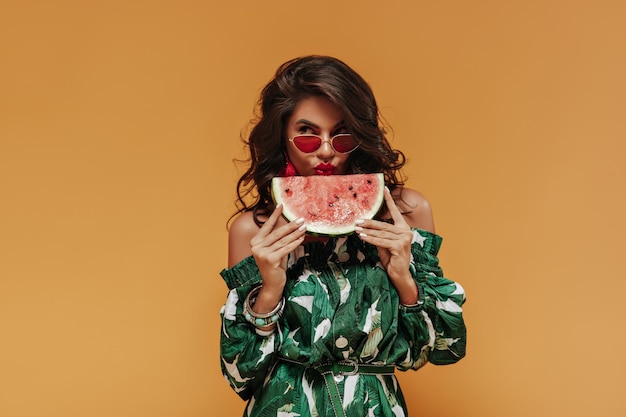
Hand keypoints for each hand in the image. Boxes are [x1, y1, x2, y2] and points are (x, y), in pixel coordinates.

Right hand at [249, 205, 305, 305]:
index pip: (266, 226)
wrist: (272, 284)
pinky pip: (285, 249)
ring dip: (295, 234)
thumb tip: (289, 224)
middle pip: (277, 233)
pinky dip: (294, 243)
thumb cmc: (275, 265)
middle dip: (290, 225)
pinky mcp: (270, 259)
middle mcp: (256, 246)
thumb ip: (278, 238)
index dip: (274, 215)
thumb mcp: (275, 249)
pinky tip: (301, 238)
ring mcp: (262, 253)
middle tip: (300, 219)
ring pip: (283, 241)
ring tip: (304, 227)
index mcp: (255, 241)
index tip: (281, 205)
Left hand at [355, 187, 417, 303]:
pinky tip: (362, 237)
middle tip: (357, 220)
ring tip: (356, 228)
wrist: (399, 275)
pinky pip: (381, 242)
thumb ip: (379, 235)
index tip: (385, 188)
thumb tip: (366, 228)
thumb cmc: (392, 260)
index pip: (395, 212)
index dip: (389, 200)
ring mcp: (404, 239)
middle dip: (369, 222)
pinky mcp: (399, 246)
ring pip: (381, 233)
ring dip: (367, 231)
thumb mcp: (384, 245)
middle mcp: (406, 232)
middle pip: (384, 225)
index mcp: (403, 229)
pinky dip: (371, 239)